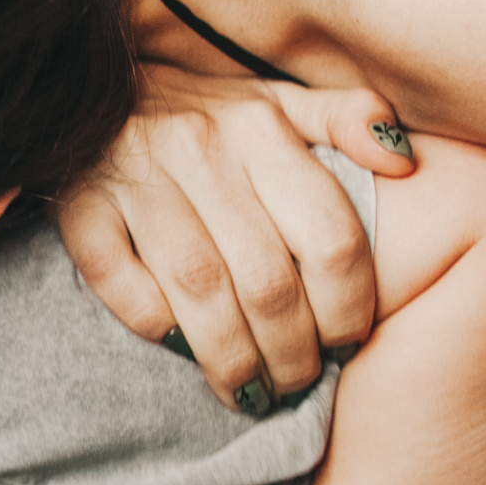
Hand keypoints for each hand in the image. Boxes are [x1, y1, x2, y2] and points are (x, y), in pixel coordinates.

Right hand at [57, 64, 415, 412]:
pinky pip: (121, 283)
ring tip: (250, 392)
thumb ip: (342, 118)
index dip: (347, 308)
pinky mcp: (81, 205)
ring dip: (231, 358)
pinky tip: (178, 347)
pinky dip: (153, 324)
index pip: (330, 236)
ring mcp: (136, 174)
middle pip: (266, 279)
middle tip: (296, 383)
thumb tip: (404, 161)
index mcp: (262, 125)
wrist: (87, 92)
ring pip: (199, 290)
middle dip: (291, 351)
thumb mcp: (276, 99)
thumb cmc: (202, 113)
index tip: (346, 344)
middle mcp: (201, 145)